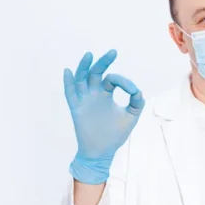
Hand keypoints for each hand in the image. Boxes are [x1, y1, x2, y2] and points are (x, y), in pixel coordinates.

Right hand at [64, 50, 144, 183]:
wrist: (102, 152)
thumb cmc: (115, 134)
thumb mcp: (131, 116)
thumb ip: (137, 102)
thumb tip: (136, 90)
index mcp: (105, 94)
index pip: (111, 79)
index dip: (123, 81)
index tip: (133, 91)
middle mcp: (93, 94)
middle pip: (95, 73)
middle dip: (103, 62)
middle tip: (114, 52)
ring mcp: (84, 100)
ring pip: (81, 79)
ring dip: (84, 67)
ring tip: (89, 55)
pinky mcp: (76, 109)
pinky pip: (70, 94)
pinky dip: (68, 82)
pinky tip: (68, 71)